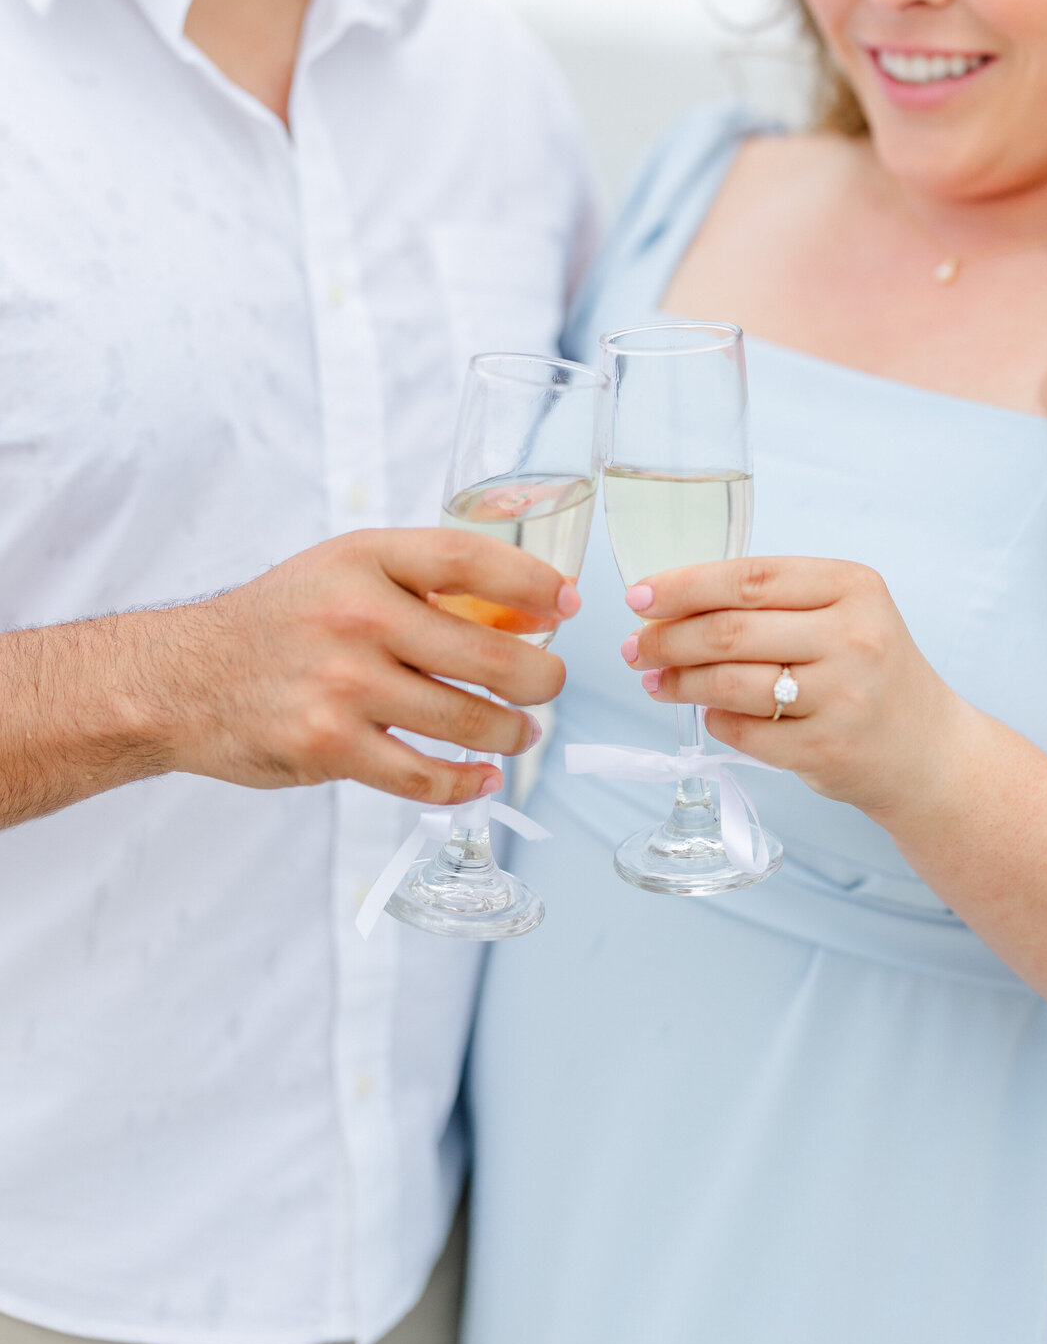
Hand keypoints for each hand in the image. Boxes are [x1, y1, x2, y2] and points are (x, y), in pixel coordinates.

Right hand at [153, 529, 576, 804]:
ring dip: (511, 734)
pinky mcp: (329, 747)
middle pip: (489, 654)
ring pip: (468, 721)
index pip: (470, 561)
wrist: (183, 679)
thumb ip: (419, 582)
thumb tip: (522, 613)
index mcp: (365, 559)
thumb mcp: (342, 570)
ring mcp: (343, 685)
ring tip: (520, 733)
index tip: (566, 605)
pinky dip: (465, 783)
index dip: (533, 585)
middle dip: (541, 677)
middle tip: (551, 684)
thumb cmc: (278, 622)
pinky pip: (423, 776)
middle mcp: (357, 617)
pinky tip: (482, 778)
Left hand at [622, 557, 968, 820]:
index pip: (750, 577)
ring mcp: (844, 697)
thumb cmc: (870, 672)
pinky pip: (746, 733)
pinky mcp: (830, 750)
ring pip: (731, 683)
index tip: (639, 596)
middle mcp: (853, 637)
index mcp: (853, 586)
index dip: (683, 586)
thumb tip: (670, 603)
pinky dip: (715, 721)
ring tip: (656, 681)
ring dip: (680, 682)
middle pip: (731, 630)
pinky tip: (706, 713)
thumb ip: (773, 601)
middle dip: (668, 638)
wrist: (930, 750)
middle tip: (636, 648)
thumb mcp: (844, 614)